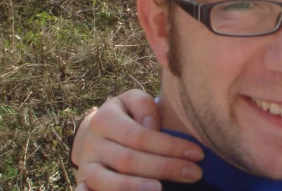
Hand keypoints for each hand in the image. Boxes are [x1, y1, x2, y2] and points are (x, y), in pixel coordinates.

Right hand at [72, 90, 203, 190]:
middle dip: (165, 168)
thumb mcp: (133, 100)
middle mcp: (92, 144)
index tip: (197, 154)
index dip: (170, 146)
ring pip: (108, 182)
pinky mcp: (84, 184)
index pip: (140, 135)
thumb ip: (145, 107)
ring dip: (136, 187)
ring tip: (162, 190)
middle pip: (129, 160)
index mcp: (105, 119)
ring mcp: (86, 167)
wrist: (94, 131)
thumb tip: (153, 127)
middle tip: (194, 173)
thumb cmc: (126, 114)